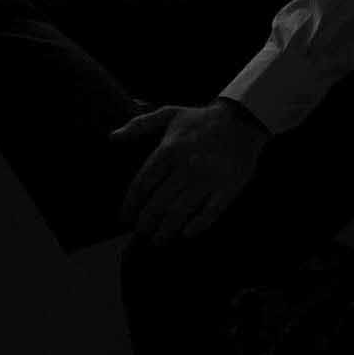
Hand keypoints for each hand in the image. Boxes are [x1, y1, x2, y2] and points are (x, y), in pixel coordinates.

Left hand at [110, 100, 269, 242]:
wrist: (241, 121)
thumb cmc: (200, 119)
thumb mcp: (168, 114)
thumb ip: (138, 125)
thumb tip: (112, 138)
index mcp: (169, 150)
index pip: (141, 185)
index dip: (130, 205)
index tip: (124, 217)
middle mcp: (186, 167)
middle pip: (157, 205)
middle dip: (145, 224)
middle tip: (140, 233)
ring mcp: (207, 179)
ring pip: (179, 214)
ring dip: (165, 232)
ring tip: (158, 240)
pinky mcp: (227, 189)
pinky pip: (208, 215)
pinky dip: (196, 228)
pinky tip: (186, 235)